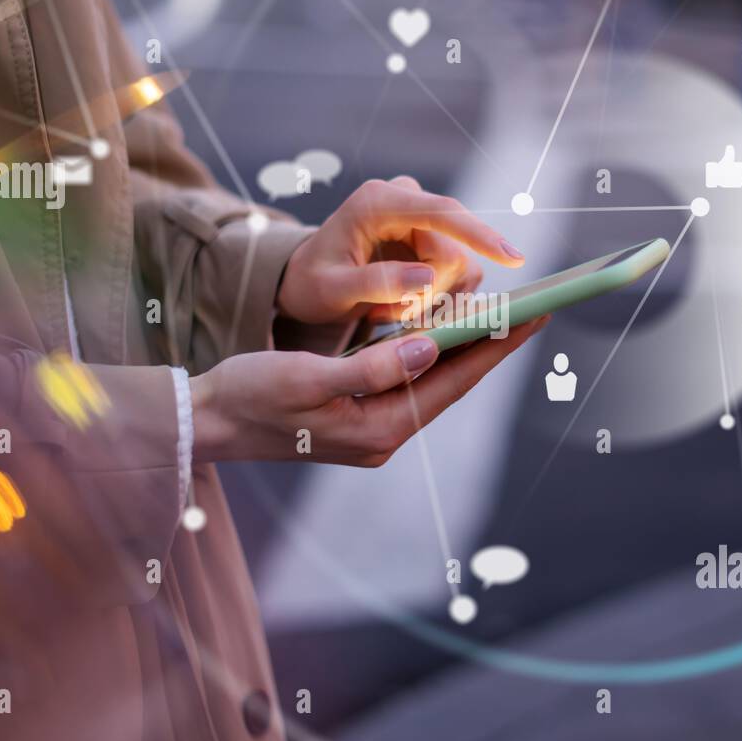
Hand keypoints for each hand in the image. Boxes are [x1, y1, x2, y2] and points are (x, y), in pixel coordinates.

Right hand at [190, 317, 547, 466]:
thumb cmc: (249, 396)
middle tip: (532, 305)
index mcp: (376, 430)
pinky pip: (409, 381)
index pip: (452, 380)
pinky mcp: (358, 416)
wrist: (208, 422)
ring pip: (432, 381)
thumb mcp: (306, 378)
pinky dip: (431, 353)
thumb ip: (371, 367)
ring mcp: (372, 428)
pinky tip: (444, 330)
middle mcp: (383, 435)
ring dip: (464, 346)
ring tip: (500, 311)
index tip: (534, 313)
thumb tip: (430, 347)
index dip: (495, 344)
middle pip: (451, 382)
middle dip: (491, 343)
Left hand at [275, 176, 524, 325]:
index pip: (443, 212)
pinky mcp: (434, 238)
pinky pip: (457, 276)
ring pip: (463, 267)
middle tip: (389, 317)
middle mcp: (407, 200)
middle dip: (432, 294)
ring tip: (387, 311)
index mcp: (379, 201)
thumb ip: (375, 283)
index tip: (513, 258)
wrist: (308, 280)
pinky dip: (434, 300)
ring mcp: (424, 218)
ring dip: (432, 301)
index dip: (480, 235)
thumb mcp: (331, 290)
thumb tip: (428, 277)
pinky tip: (399, 306)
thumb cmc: (313, 284)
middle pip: (456, 252)